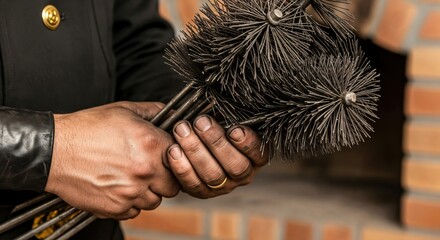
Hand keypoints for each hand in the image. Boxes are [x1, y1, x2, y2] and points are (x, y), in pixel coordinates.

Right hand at [45, 102, 178, 219]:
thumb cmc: (87, 129)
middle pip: (173, 185)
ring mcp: (131, 192)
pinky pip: (135, 211)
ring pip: (155, 201)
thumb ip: (153, 111)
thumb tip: (170, 113)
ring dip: (148, 192)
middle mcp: (145, 171)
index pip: (182, 158)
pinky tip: (119, 187)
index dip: (175, 157)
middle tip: (151, 170)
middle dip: (165, 178)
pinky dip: (131, 203)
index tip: (165, 156)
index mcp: (151, 145)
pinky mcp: (116, 208)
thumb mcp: (123, 110)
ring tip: (132, 178)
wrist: (54, 150)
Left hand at [166, 115, 268, 198]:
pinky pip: (192, 184)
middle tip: (201, 122)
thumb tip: (225, 97)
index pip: (258, 153)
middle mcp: (242, 175)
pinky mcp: (202, 192)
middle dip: (216, 143)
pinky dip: (182, 167)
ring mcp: (222, 186)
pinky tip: (173, 149)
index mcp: (254, 157)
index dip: (247, 143)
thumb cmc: (215, 125)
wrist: (193, 139)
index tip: (234, 129)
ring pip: (212, 175)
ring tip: (182, 130)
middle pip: (235, 166)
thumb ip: (229, 112)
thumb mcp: (226, 117)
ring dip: (196, 151)